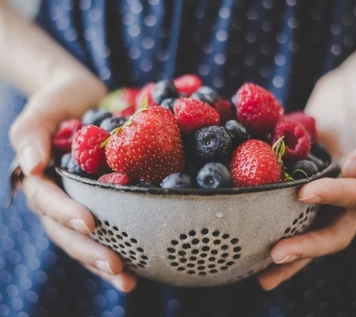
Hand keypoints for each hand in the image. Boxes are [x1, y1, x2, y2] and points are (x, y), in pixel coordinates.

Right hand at [10, 77, 135, 291]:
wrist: (84, 97)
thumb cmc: (61, 100)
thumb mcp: (44, 108)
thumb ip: (32, 133)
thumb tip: (31, 165)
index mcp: (42, 179)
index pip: (49, 203)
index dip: (66, 215)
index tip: (91, 224)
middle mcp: (59, 197)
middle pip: (68, 233)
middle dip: (90, 251)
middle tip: (116, 266)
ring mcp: (80, 202)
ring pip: (86, 240)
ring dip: (104, 262)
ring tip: (128, 280)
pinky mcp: (103, 201)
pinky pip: (109, 228)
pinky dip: (122, 247)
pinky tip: (140, 265)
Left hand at [257, 45, 355, 289]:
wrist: (349, 89)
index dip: (337, 195)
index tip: (307, 191)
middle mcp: (353, 194)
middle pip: (336, 229)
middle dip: (309, 244)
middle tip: (278, 254)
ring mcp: (329, 193)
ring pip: (312, 230)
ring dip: (292, 253)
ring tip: (263, 274)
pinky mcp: (305, 186)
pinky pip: (290, 211)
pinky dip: (274, 225)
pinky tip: (252, 241)